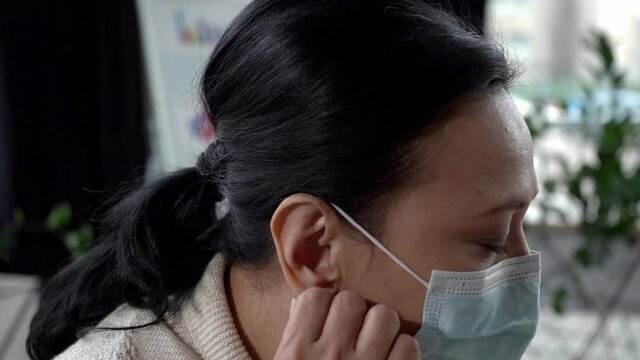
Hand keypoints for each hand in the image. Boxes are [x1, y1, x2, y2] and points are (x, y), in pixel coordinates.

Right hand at [274, 288, 419, 359]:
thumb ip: (294, 337)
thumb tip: (304, 305)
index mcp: (297, 352)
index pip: (315, 297)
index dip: (323, 305)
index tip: (326, 317)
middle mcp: (330, 355)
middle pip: (351, 300)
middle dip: (353, 313)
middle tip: (352, 330)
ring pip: (384, 315)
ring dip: (382, 327)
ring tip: (376, 341)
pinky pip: (409, 345)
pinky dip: (403, 351)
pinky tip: (392, 359)